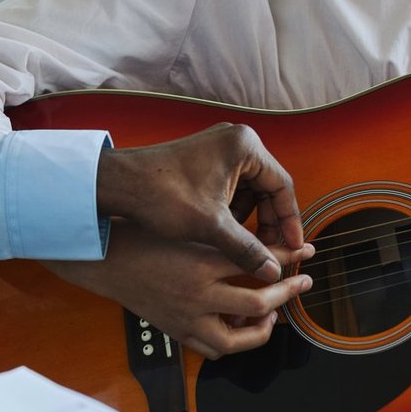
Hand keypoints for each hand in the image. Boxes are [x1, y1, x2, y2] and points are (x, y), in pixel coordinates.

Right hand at [43, 220, 311, 357]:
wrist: (106, 260)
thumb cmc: (146, 236)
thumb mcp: (190, 229)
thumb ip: (228, 240)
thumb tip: (267, 244)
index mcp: (202, 262)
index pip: (259, 262)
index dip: (288, 258)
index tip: (308, 252)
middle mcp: (197, 295)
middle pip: (258, 303)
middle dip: (286, 294)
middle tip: (300, 284)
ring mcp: (186, 319)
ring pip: (237, 339)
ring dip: (261, 328)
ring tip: (270, 312)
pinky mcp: (176, 332)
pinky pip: (213, 348)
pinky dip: (233, 340)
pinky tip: (239, 323)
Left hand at [95, 122, 305, 282]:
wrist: (117, 184)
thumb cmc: (161, 195)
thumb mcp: (211, 226)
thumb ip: (247, 249)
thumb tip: (274, 271)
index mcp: (245, 146)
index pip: (282, 186)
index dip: (289, 221)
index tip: (293, 247)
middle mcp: (236, 140)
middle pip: (268, 186)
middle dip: (269, 221)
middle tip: (274, 251)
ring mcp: (219, 148)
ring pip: (250, 189)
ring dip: (251, 218)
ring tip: (249, 247)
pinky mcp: (205, 159)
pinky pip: (232, 186)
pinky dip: (233, 210)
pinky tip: (227, 233)